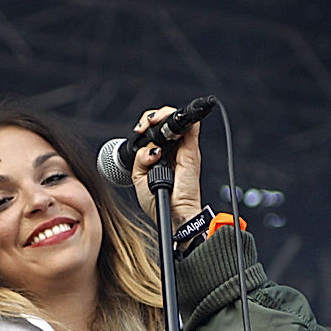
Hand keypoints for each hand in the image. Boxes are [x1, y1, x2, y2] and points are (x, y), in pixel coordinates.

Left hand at [130, 106, 204, 229]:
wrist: (174, 214)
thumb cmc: (159, 201)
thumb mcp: (140, 177)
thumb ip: (140, 158)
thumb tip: (148, 148)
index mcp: (162, 154)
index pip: (155, 130)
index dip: (146, 125)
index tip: (138, 131)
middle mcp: (174, 149)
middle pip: (165, 120)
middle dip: (152, 117)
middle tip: (143, 127)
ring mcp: (184, 148)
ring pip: (177, 119)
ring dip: (163, 115)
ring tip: (150, 124)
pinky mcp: (192, 151)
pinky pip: (192, 127)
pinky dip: (182, 118)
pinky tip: (166, 124)